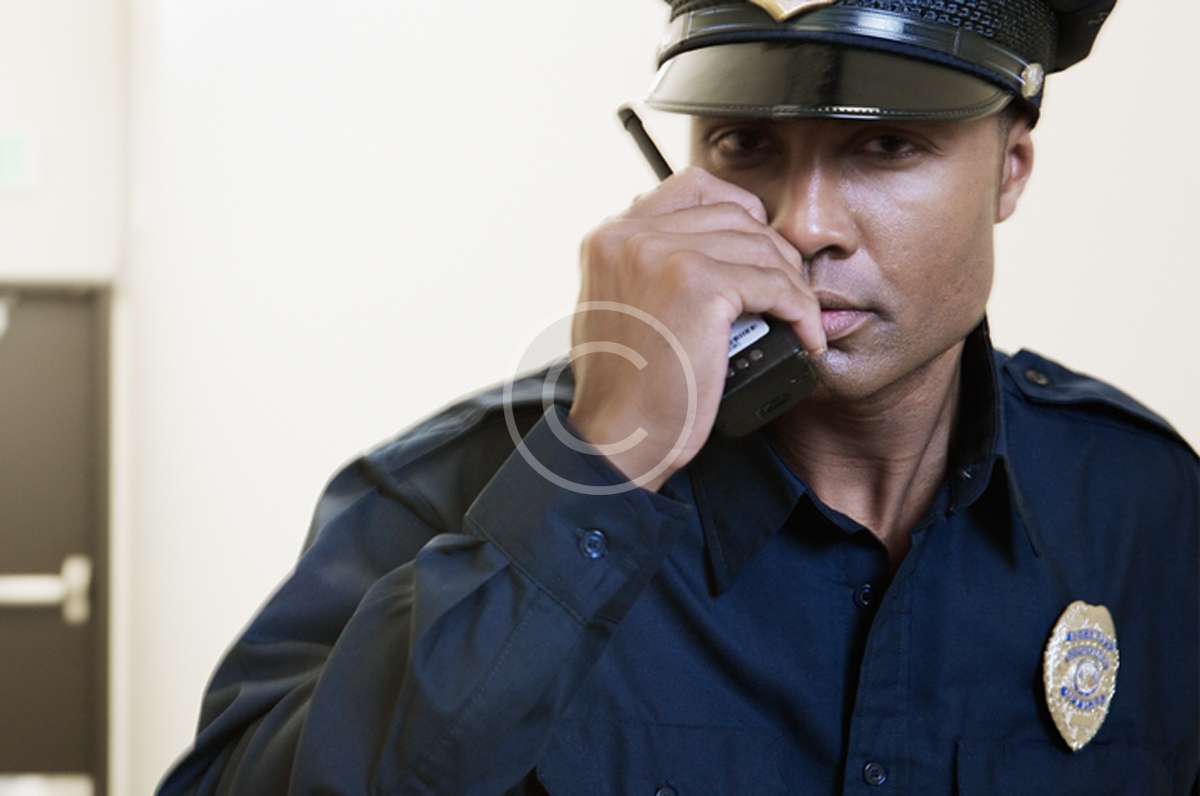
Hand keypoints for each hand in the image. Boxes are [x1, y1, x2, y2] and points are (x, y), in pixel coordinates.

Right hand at [567, 166, 826, 491]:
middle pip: (734, 213)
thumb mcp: (617, 308)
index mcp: (610, 236)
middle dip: (773, 251)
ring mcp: (663, 254)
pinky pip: (775, 283)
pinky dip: (801, 310)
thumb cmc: (624, 389)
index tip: (757, 248)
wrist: (617, 439)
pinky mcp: (698, 285)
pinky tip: (806, 335)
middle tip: (787, 292)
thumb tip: (695, 248)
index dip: (738, 210)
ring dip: (792, 283)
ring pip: (760, 247)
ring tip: (799, 319)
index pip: (691, 186)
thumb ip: (643, 268)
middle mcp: (631, 234)